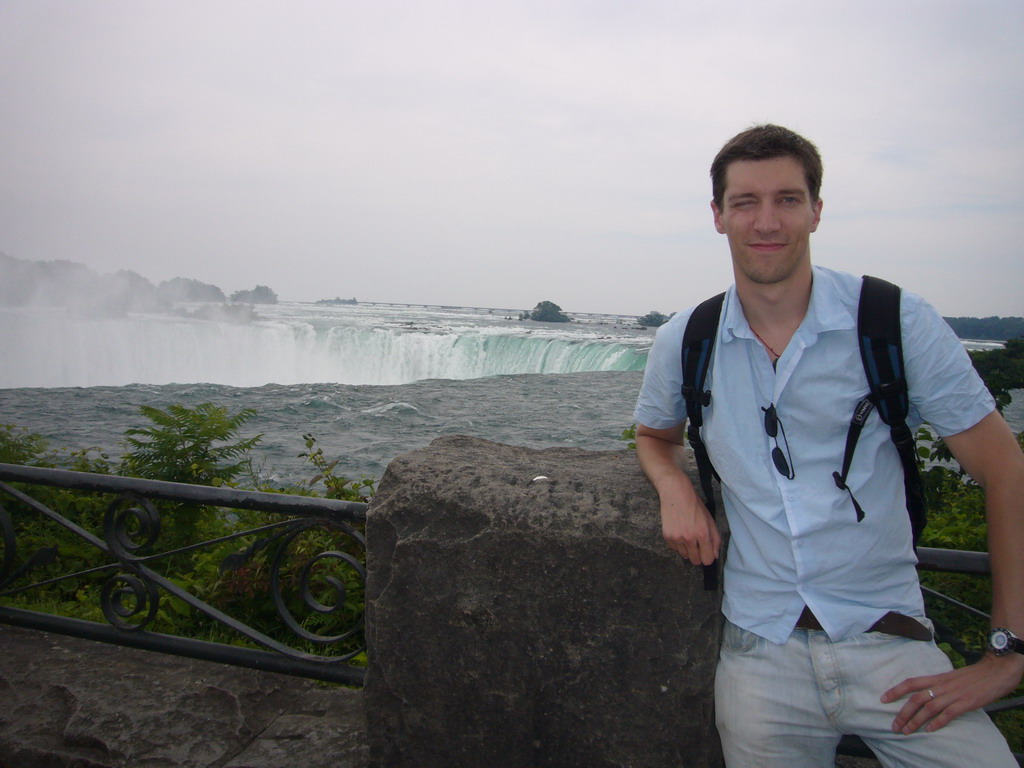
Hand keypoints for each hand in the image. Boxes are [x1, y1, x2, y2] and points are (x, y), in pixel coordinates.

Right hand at [659, 482, 720, 565]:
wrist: (676, 493)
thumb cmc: (695, 505)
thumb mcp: (710, 520)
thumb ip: (715, 539)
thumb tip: (714, 555)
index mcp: (702, 534)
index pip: (707, 559)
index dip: (708, 557)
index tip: (707, 553)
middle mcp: (689, 538)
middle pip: (695, 561)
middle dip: (698, 556)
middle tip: (697, 545)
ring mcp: (677, 538)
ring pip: (684, 556)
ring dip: (687, 550)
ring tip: (687, 536)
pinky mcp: (667, 536)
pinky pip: (675, 549)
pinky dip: (678, 544)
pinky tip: (679, 532)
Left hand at [881, 652, 1023, 733]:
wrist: (994, 671)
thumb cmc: (972, 676)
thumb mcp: (950, 677)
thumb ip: (938, 685)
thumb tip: (925, 695)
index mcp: (937, 678)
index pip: (911, 682)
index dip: (896, 690)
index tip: (883, 699)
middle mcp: (941, 685)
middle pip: (916, 699)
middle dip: (903, 713)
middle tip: (894, 726)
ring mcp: (953, 694)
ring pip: (929, 708)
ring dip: (916, 721)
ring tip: (907, 731)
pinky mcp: (965, 703)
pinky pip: (948, 714)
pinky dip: (937, 722)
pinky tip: (929, 730)